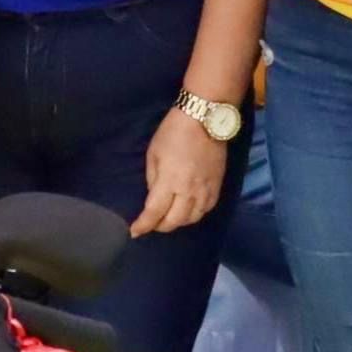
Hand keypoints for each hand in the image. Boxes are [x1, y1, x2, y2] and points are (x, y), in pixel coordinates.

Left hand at [132, 109, 227, 237]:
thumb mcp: (153, 154)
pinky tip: (188, 211)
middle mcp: (189, 191)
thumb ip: (153, 179)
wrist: (205, 120)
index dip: (143, 225)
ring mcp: (206, 190)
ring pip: (192, 219)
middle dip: (160, 226)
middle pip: (174, 221)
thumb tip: (153, 197)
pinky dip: (195, 215)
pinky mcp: (217, 186)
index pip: (154, 213)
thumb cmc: (173, 133)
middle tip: (151, 223)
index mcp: (169, 182)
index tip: (134, 231)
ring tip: (168, 218)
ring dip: (178, 222)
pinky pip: (206, 210)